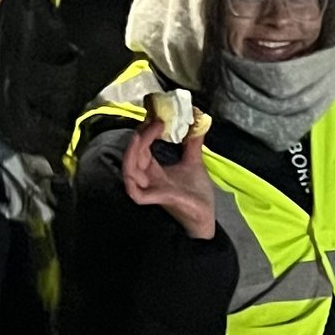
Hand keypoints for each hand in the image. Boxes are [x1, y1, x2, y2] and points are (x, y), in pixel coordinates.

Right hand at [120, 114, 216, 239]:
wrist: (206, 216)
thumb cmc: (196, 194)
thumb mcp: (194, 162)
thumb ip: (192, 143)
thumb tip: (197, 122)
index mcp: (153, 171)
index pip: (141, 148)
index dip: (145, 132)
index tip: (157, 118)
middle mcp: (147, 180)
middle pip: (133, 155)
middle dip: (140, 136)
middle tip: (153, 121)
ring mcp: (150, 191)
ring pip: (129, 171)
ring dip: (132, 152)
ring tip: (141, 135)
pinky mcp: (158, 200)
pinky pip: (136, 193)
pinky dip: (133, 179)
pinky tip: (139, 163)